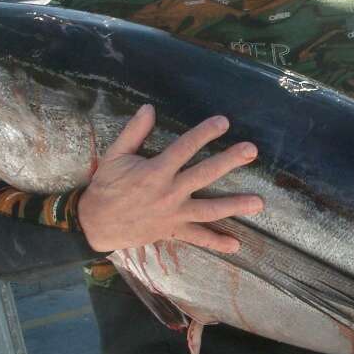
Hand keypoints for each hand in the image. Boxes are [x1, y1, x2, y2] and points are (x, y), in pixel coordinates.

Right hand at [77, 105, 262, 252]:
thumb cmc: (105, 187)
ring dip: (234, 206)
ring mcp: (173, 214)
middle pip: (204, 174)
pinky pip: (197, 238)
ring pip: (209, 209)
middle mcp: (169, 192)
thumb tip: (149, 108)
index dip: (204, 133)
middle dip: (229, 161)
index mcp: (155, 171)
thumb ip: (133, 132)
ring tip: (259, 202)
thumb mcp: (114, 156)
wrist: (94, 224)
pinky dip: (216, 243)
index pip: (185, 147)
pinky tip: (235, 245)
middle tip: (251, 151)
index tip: (224, 122)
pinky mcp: (172, 230)